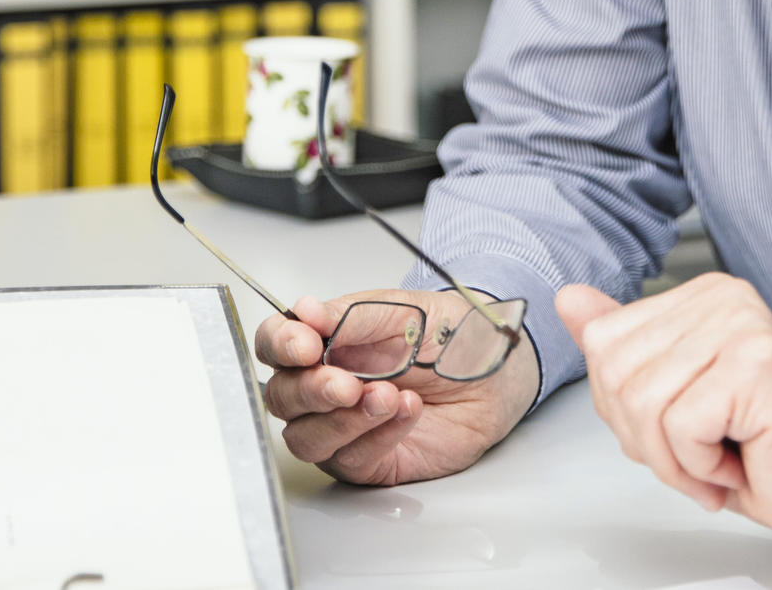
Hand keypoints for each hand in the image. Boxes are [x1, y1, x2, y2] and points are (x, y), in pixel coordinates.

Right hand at [255, 289, 539, 486]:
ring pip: (306, 439)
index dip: (280, 346)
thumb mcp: (401, 311)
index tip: (305, 345)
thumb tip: (303, 310)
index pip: (274, 345)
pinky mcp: (370, 460)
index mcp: (324, 342)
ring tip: (387, 395)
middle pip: (282, 399)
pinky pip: (352, 460)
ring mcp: (343, 427)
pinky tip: (407, 410)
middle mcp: (324, 387)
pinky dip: (378, 435)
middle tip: (347, 383)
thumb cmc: (449, 335)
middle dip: (312, 391)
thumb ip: (347, 316)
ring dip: (343, 421)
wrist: (496, 368)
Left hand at [558, 274, 771, 554]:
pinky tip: (741, 457)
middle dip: (646, 439)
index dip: (624, 410)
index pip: (602, 345)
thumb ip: (623, 347)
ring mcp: (743, 325)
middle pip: (616, 375)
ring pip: (644, 403)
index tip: (677, 430)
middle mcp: (723, 297)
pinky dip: (702, 464)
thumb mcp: (674, 397)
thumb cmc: (765, 446)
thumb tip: (569, 298)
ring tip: (721, 458)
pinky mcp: (758, 365)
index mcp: (699, 296)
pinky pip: (681, 426)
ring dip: (676, 458)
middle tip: (701, 453)